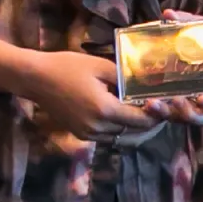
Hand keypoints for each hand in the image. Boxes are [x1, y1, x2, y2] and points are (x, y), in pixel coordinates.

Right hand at [22, 49, 160, 142]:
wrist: (37, 79)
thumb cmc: (68, 67)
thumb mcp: (101, 66)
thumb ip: (124, 77)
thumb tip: (144, 82)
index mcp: (105, 110)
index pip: (139, 120)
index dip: (155, 115)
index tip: (165, 105)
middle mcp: (96, 128)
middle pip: (130, 130)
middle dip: (145, 120)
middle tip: (155, 105)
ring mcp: (86, 133)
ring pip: (118, 135)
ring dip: (130, 125)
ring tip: (141, 107)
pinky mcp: (79, 134)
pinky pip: (105, 135)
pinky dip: (116, 127)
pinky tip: (120, 111)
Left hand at [139, 10, 202, 127]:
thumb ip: (190, 21)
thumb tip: (168, 14)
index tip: (202, 98)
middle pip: (202, 118)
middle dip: (186, 113)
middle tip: (173, 101)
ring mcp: (195, 103)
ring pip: (186, 120)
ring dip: (170, 115)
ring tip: (152, 104)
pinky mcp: (182, 102)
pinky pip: (174, 113)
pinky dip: (162, 113)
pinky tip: (146, 104)